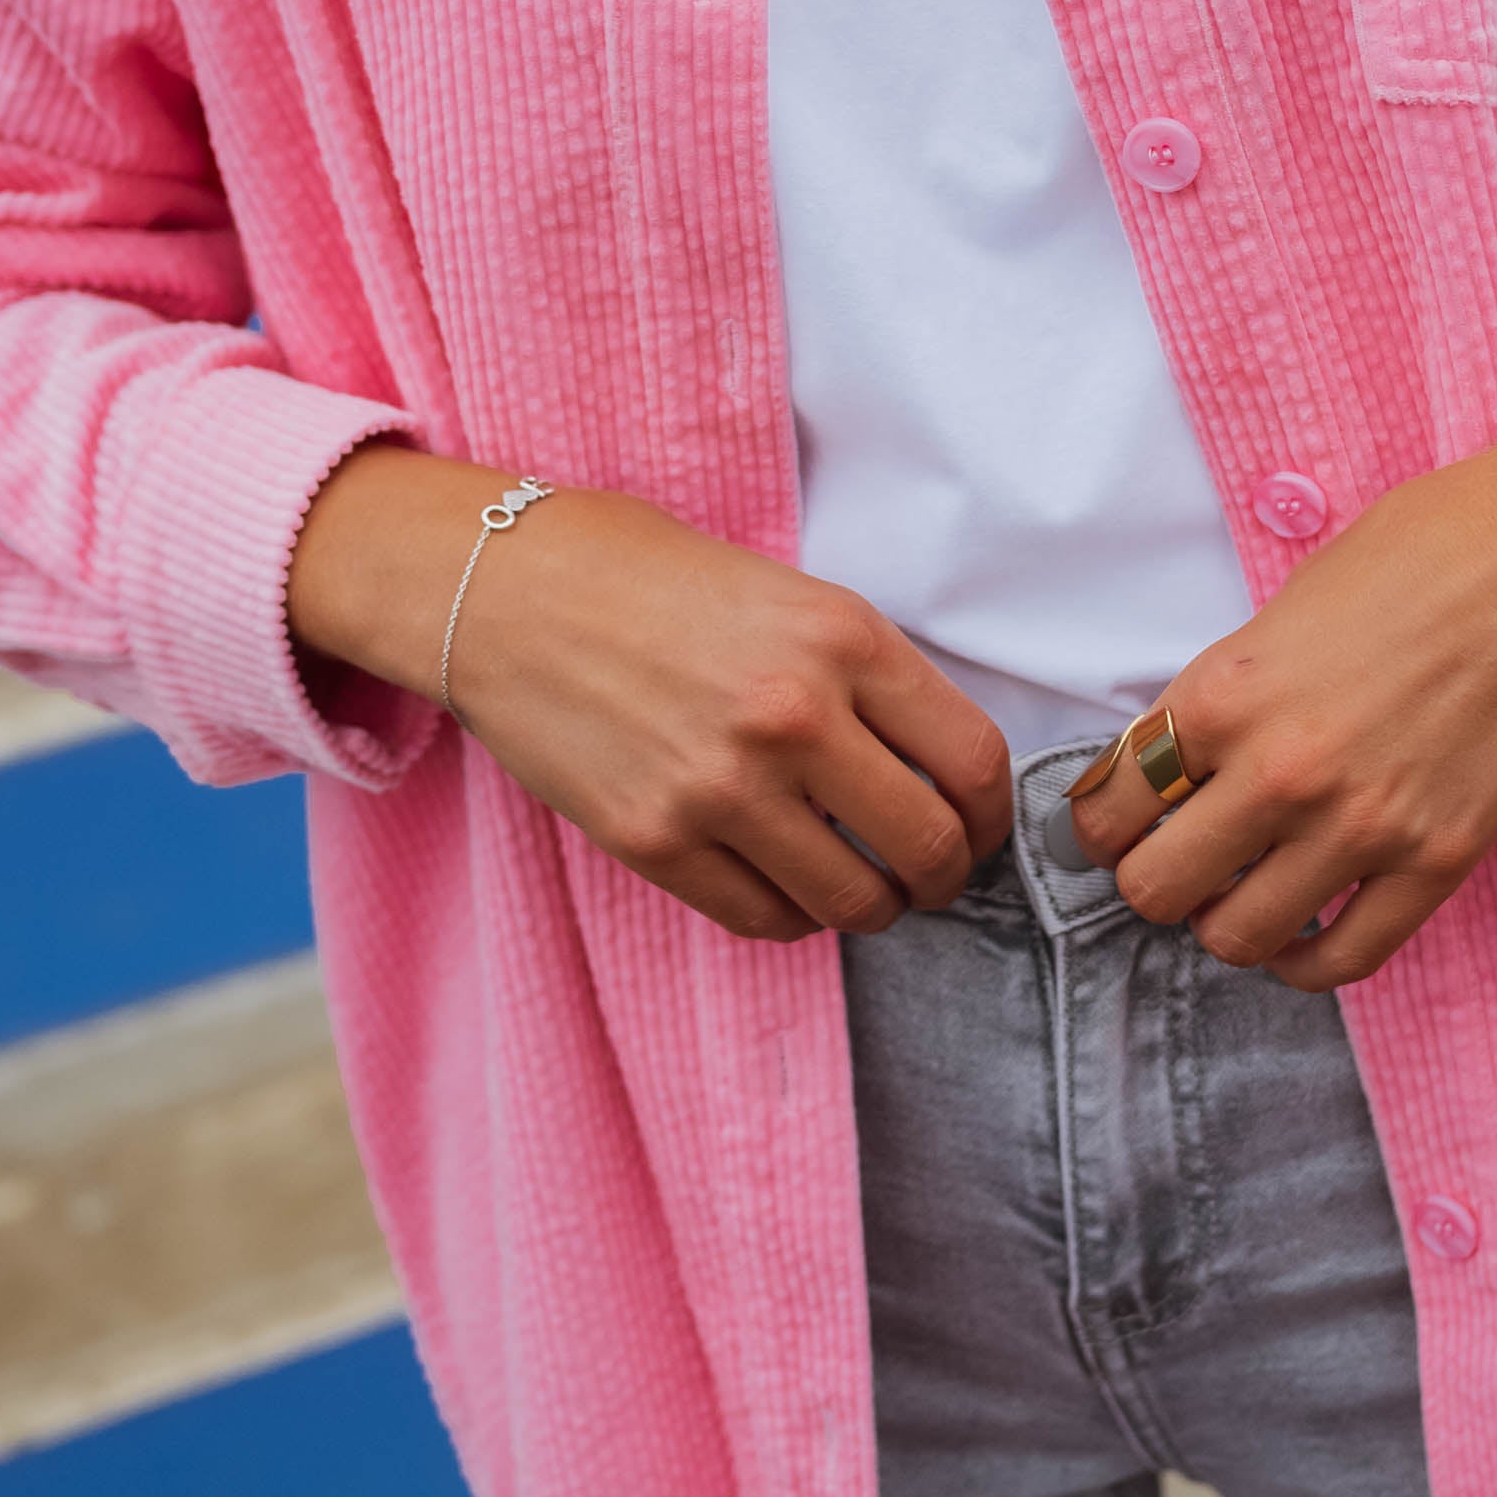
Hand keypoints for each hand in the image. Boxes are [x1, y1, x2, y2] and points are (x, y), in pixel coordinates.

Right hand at [288, 450, 1011, 941]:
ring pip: (854, 902)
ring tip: (860, 884)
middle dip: (946, 874)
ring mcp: (722, 788)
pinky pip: (767, 919)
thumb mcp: (789, 594)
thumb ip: (867, 676)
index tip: (979, 823)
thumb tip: (936, 772)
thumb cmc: (650, 577)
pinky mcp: (657, 841)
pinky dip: (793, 914)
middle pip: (929, 847)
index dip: (994, 812)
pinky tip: (787, 882)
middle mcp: (794, 717)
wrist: (503, 589)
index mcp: (844, 638)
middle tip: (930, 872)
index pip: (974, 762)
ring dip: (872, 906)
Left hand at [1068, 177, 1496, 989]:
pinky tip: (1299, 930)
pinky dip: (1302, 959)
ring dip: (1223, 919)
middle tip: (1175, 856)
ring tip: (1240, 890)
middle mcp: (1280, 774)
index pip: (1108, 806)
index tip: (1117, 819)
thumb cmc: (1426, 550)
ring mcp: (1362, 828)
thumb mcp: (1286, 606)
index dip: (1100, 820)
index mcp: (1223, 695)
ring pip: (1234, 938)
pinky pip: (1340, 958)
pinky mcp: (1437, 862)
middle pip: (1155, 888)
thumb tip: (1185, 758)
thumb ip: (1228, 692)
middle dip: (1152, 876)